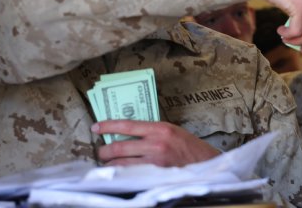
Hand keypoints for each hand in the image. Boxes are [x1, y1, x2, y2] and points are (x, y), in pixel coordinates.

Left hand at [92, 120, 219, 166]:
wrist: (206, 164)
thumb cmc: (189, 147)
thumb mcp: (172, 131)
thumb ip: (151, 131)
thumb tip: (127, 133)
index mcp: (160, 128)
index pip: (127, 125)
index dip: (108, 125)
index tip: (96, 127)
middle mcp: (156, 144)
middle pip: (119, 147)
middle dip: (104, 151)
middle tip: (101, 152)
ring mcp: (154, 162)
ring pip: (121, 163)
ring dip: (109, 165)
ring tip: (106, 164)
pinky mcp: (155, 176)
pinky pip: (131, 175)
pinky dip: (121, 175)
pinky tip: (117, 174)